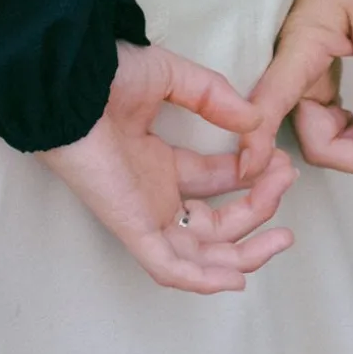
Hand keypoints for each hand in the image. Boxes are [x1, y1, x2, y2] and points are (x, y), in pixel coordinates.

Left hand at [38, 40, 297, 293]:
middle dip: (257, 208)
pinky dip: (203, 279)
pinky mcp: (133, 226)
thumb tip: (255, 120)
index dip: (250, 174)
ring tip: (282, 237)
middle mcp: (153, 192)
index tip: (277, 156)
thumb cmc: (104, 74)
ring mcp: (144, 212)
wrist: (67, 83)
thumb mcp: (169, 75)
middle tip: (285, 181)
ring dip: (245, 250)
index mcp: (156, 161)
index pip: (213, 181)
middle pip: (215, 221)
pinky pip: (169, 267)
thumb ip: (212, 96)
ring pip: (201, 252)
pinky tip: (238, 275)